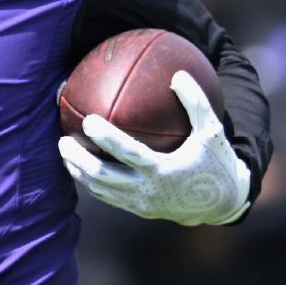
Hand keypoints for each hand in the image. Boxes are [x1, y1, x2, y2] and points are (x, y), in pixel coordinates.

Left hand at [58, 70, 250, 225]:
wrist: (221, 204)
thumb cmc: (215, 162)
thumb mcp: (212, 132)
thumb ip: (195, 103)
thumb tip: (177, 74)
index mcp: (162, 170)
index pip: (126, 153)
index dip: (105, 137)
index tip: (88, 120)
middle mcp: (147, 190)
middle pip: (102, 175)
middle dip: (78, 159)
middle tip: (63, 138)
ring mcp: (140, 203)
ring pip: (99, 189)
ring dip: (78, 172)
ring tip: (65, 152)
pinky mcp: (138, 210)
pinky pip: (108, 196)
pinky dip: (91, 182)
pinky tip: (81, 166)